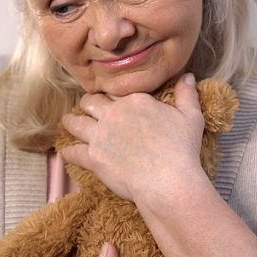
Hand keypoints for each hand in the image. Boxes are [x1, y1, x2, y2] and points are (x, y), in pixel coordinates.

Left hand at [59, 73, 205, 202]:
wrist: (168, 180)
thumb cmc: (182, 149)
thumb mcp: (191, 117)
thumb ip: (187, 94)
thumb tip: (188, 75)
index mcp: (135, 100)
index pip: (116, 92)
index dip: (112, 97)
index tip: (111, 100)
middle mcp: (113, 114)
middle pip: (91, 102)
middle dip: (87, 104)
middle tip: (86, 107)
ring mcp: (101, 136)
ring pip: (76, 123)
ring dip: (70, 121)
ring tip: (67, 121)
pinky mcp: (93, 157)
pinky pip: (73, 152)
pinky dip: (68, 152)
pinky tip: (65, 152)